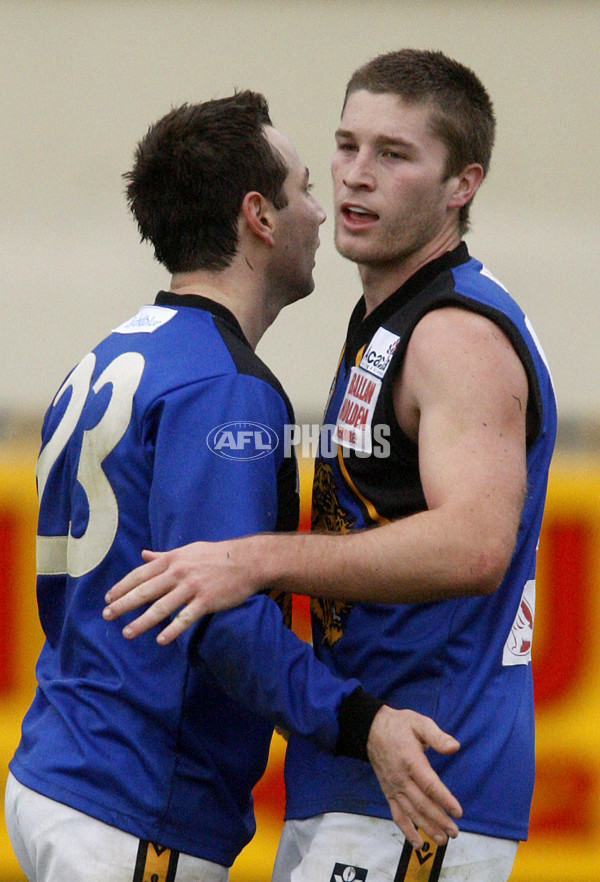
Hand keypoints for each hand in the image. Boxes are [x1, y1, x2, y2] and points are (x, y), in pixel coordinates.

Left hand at [102, 538, 261, 642]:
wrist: (246, 560)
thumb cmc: (216, 555)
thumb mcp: (187, 550)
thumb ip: (163, 555)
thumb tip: (143, 554)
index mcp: (172, 560)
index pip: (140, 574)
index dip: (122, 586)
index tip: (108, 598)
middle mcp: (178, 572)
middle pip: (145, 590)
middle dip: (123, 604)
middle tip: (107, 615)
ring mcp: (192, 587)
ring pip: (162, 607)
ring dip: (142, 622)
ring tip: (127, 632)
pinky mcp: (206, 601)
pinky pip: (185, 618)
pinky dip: (172, 630)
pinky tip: (160, 640)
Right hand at [367, 706, 461, 848]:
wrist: (371, 729)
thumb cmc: (399, 725)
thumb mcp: (419, 723)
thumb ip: (437, 736)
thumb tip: (454, 747)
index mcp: (410, 760)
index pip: (429, 784)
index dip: (444, 799)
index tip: (457, 811)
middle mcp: (401, 777)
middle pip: (422, 803)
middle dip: (439, 820)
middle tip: (454, 831)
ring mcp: (393, 787)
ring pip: (411, 812)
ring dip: (427, 828)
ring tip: (442, 840)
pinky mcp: (388, 792)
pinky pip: (397, 814)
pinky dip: (406, 830)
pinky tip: (418, 842)